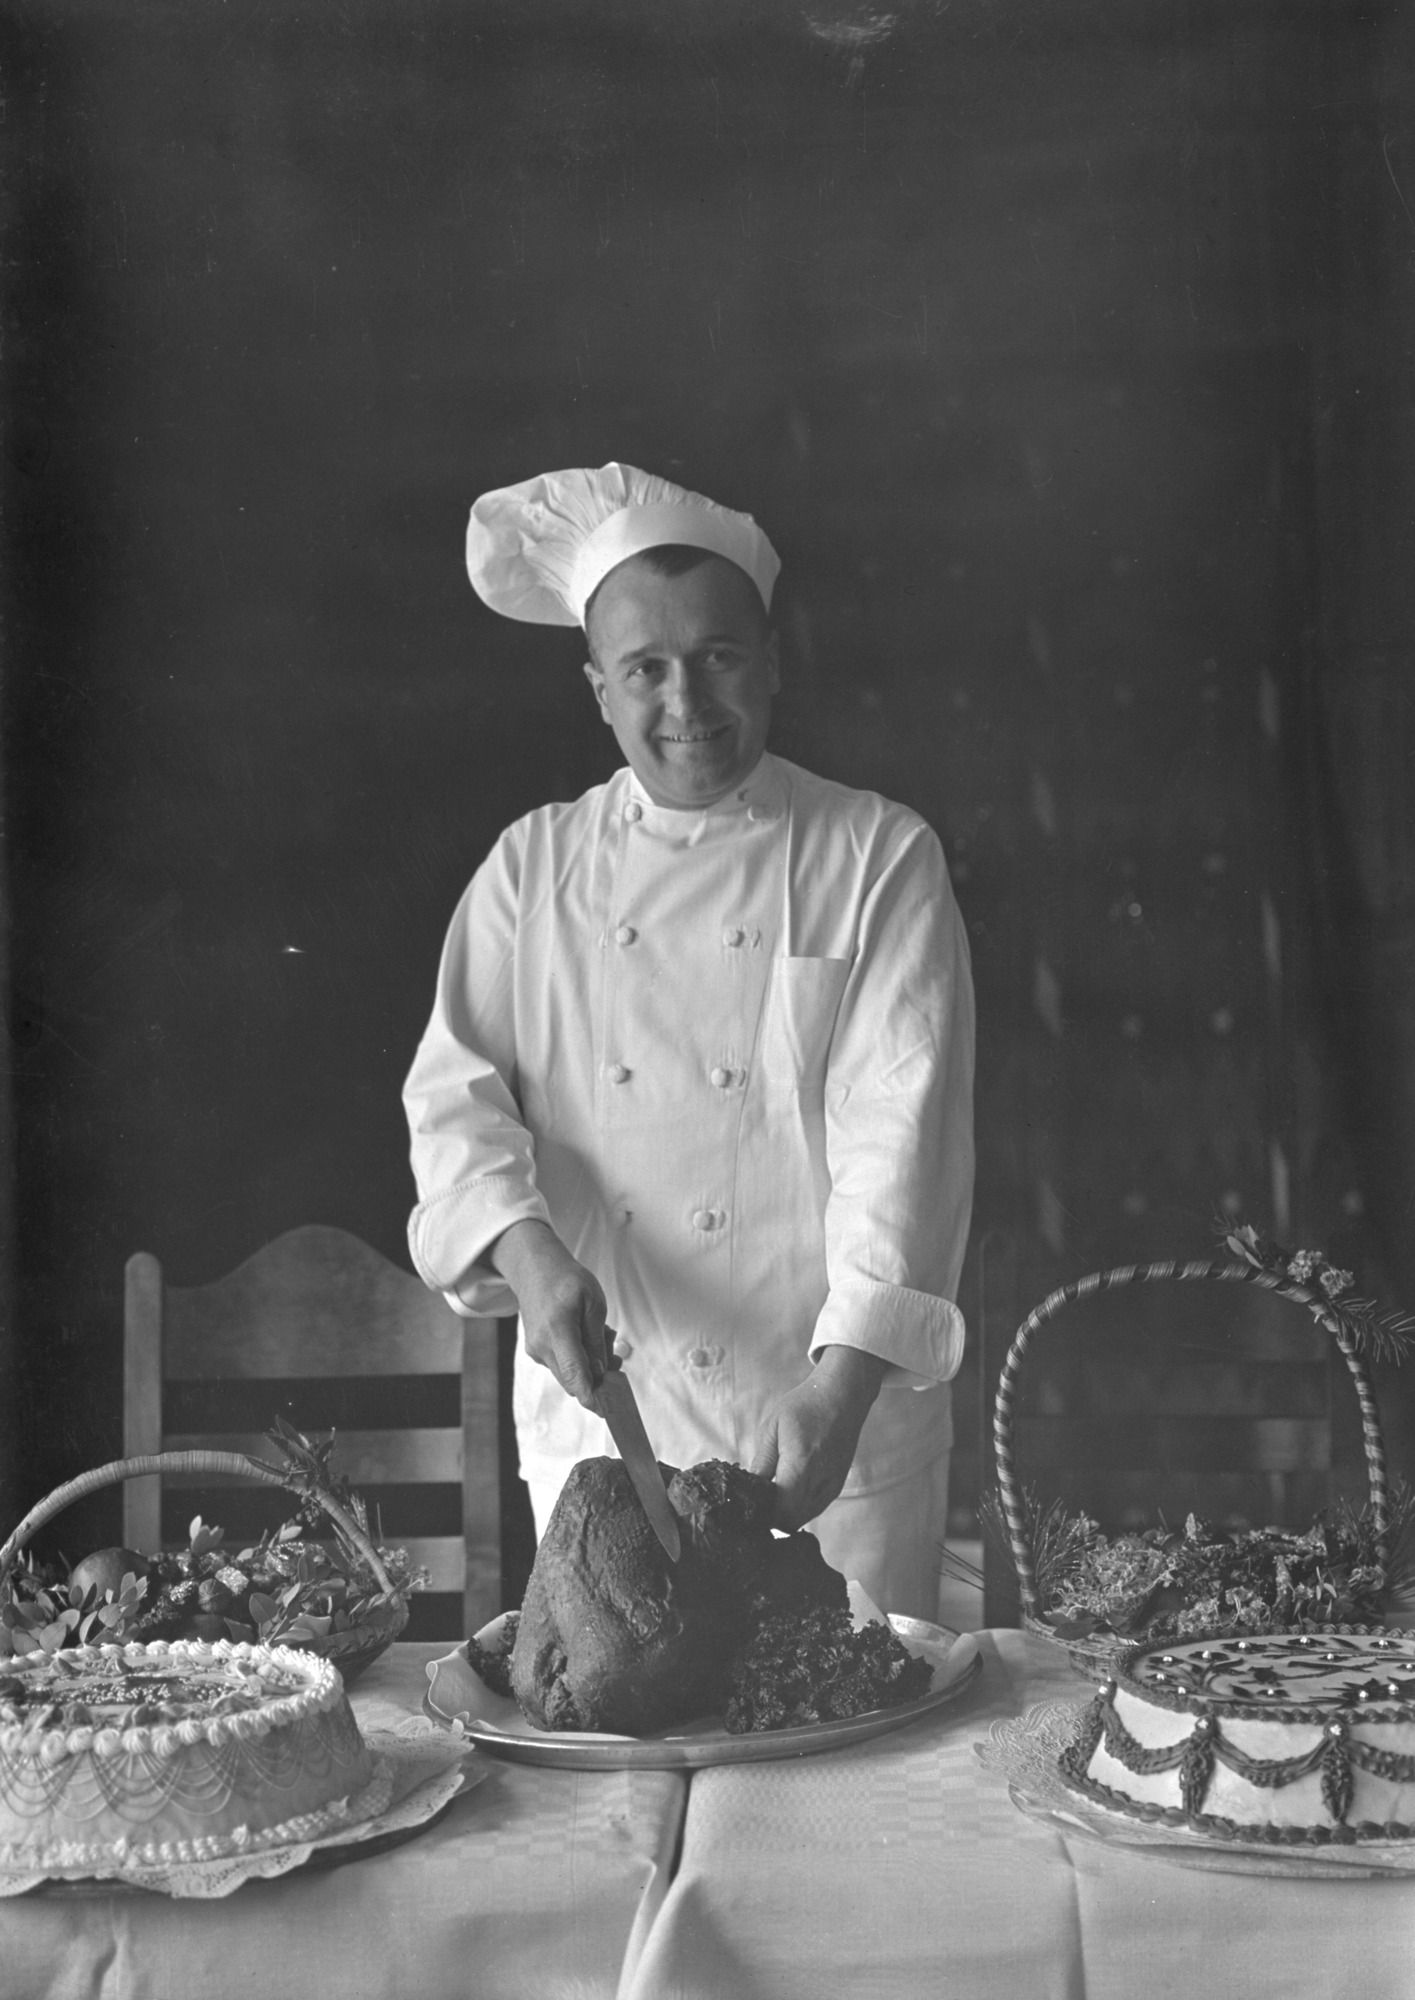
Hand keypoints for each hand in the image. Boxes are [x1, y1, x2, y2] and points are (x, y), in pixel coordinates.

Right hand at [488, 1219, 607, 1408]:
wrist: (535, 1269)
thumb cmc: (567, 1280)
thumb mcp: (594, 1302)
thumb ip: (596, 1339)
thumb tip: (600, 1371)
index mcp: (557, 1328)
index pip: (573, 1371)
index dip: (589, 1394)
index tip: (605, 1410)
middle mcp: (541, 1345)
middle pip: (572, 1380)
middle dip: (598, 1378)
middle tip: (615, 1357)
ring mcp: (535, 1350)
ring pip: (568, 1375)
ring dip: (589, 1367)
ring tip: (601, 1336)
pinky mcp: (535, 1352)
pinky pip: (561, 1365)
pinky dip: (578, 1360)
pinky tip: (585, 1337)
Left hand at [749, 1346, 887, 1530]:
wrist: (841, 1397)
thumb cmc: (805, 1407)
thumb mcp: (773, 1428)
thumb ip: (762, 1463)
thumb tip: (750, 1491)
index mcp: (802, 1462)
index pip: (782, 1510)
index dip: (764, 1514)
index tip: (750, 1505)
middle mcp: (821, 1479)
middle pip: (792, 1520)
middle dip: (772, 1516)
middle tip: (758, 1500)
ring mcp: (832, 1484)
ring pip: (803, 1517)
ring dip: (786, 1512)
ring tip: (773, 1492)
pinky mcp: (837, 1485)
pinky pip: (814, 1508)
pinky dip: (799, 1506)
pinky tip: (789, 1489)